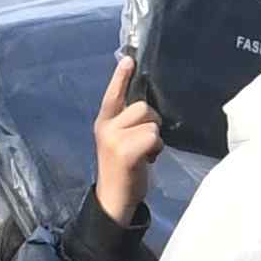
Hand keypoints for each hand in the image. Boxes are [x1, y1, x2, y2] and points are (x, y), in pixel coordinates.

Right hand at [89, 55, 163, 226]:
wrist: (113, 201)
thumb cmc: (122, 171)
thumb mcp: (118, 142)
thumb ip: (127, 124)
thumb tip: (147, 108)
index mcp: (103, 123)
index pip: (113, 94)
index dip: (121, 76)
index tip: (129, 59)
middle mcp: (106, 127)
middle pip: (142, 106)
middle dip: (151, 121)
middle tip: (146, 142)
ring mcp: (114, 139)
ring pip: (150, 122)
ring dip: (155, 137)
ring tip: (146, 153)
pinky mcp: (125, 152)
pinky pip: (153, 137)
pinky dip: (156, 148)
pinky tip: (148, 160)